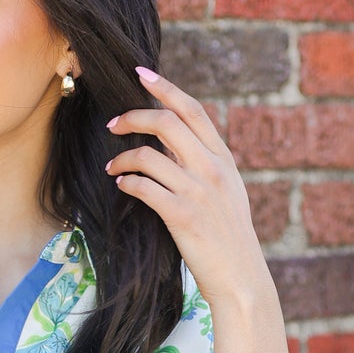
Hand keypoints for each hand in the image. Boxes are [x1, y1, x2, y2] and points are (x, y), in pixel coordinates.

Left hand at [104, 66, 272, 309]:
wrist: (241, 278)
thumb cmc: (229, 238)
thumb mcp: (227, 193)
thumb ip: (205, 166)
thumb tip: (173, 146)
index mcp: (223, 159)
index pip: (193, 111)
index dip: (165, 88)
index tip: (141, 74)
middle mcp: (212, 169)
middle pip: (167, 123)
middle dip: (134, 116)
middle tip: (113, 124)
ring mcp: (198, 192)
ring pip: (149, 156)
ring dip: (123, 158)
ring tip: (112, 168)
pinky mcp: (182, 216)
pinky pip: (144, 188)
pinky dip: (127, 183)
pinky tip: (122, 186)